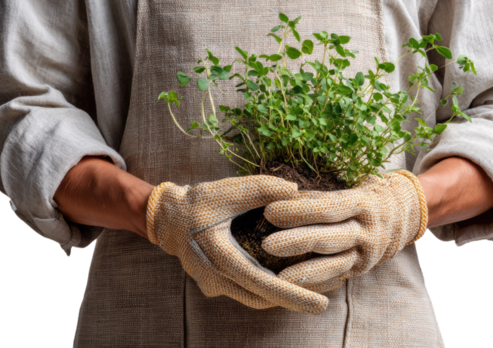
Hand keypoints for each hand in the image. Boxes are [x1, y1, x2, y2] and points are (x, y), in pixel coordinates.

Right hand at [146, 175, 329, 313]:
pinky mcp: (214, 285)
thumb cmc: (198, 203)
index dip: (293, 295)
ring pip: (254, 299)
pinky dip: (267, 290)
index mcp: (220, 256)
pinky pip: (245, 292)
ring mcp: (213, 285)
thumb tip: (295, 190)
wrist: (167, 218)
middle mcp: (215, 278)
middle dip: (294, 300)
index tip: (321, 303)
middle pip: (262, 298)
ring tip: (313, 291)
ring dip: (281, 297)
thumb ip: (261, 188)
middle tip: (325, 300)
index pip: (263, 283)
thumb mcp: (227, 190)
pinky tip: (287, 281)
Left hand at [261, 171, 427, 292]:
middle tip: (267, 245)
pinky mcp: (360, 270)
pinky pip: (336, 279)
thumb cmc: (362, 198)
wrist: (403, 216)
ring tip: (279, 278)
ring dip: (306, 273)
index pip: (327, 207)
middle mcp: (366, 230)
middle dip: (297, 242)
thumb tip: (277, 197)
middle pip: (329, 237)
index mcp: (361, 203)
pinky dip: (316, 285)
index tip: (269, 211)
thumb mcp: (347, 191)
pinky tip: (294, 291)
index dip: (298, 210)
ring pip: (334, 264)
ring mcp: (365, 254)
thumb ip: (315, 198)